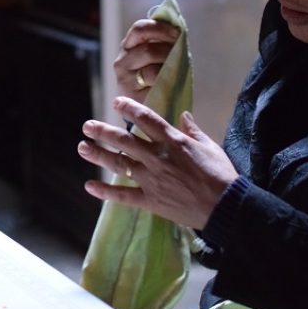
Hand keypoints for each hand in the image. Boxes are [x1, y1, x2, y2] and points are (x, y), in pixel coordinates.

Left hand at [78, 96, 237, 229]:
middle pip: (124, 140)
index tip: (116, 102)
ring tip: (82, 148)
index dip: (130, 108)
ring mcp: (152, 179)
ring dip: (99, 155)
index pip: (146, 119)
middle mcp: (157, 157)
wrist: (225, 206)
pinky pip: (123, 196)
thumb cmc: (220, 174)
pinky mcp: (150, 200)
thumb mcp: (209, 145)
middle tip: (87, 126)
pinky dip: (105, 192)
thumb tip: (183, 115)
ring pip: (119, 164)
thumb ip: (193, 130)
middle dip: (103, 132)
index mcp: (173, 141)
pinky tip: (90, 186)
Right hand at [114, 19, 179, 101]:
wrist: (154, 103)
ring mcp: (125, 80)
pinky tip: (170, 86)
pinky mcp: (132, 97)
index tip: (177, 33)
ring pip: (153, 71)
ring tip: (175, 73)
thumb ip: (163, 40)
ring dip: (170, 70)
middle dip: (169, 53)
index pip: (139, 29)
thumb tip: (178, 28)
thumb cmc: (159, 73)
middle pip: (149, 50)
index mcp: (128, 45)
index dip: (160, 28)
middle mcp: (121, 62)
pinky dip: (167, 85)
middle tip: (181, 57)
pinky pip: (155, 88)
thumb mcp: (158, 52)